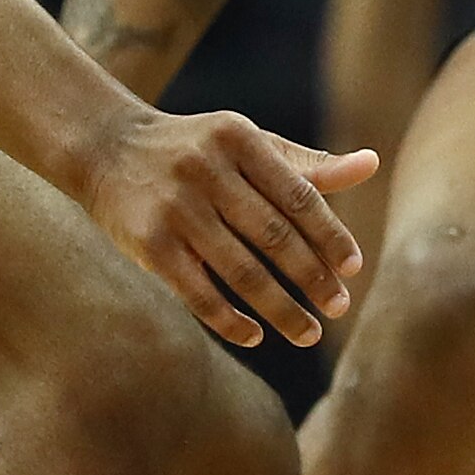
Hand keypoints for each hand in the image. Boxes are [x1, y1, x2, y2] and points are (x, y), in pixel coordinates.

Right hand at [84, 108, 379, 349]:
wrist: (104, 147)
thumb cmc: (194, 150)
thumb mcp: (247, 144)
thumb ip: (305, 164)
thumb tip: (370, 165)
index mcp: (240, 139)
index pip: (298, 195)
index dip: (329, 235)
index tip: (353, 268)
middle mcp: (207, 170)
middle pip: (274, 235)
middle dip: (312, 277)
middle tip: (340, 308)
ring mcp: (176, 208)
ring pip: (241, 269)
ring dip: (280, 308)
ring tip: (309, 334)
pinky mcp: (148, 243)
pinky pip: (197, 291)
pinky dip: (229, 319)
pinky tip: (255, 336)